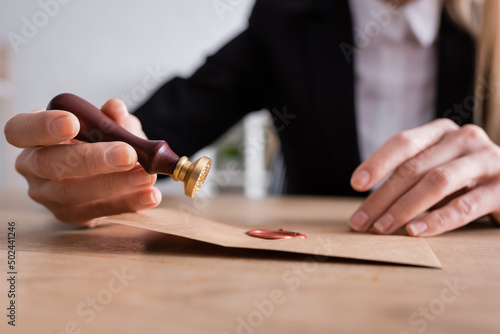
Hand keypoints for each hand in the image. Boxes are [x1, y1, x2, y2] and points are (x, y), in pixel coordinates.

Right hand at [4, 99, 160, 226]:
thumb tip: (115, 108)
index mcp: (33, 137)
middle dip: (91, 159)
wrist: (104, 170)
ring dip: (115, 184)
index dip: (43, 126)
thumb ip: (110, 117)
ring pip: (73, 193)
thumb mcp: (106, 125)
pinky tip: (150, 195)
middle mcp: (33, 167)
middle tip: (128, 155)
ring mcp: (48, 196)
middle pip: (50, 164)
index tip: (72, 123)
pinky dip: (129, 203)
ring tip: (147, 176)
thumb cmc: (97, 141)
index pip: (21, 129)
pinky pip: (98, 212)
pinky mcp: (71, 216)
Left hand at [348, 119, 499, 236]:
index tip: (356, 183)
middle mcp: (465, 138)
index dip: (377, 162)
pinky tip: (415, 232)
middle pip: (414, 167)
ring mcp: (487, 160)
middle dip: (382, 197)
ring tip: (382, 228)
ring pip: (437, 182)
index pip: (404, 142)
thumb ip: (410, 177)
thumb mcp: (436, 170)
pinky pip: (465, 205)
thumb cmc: (465, 180)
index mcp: (442, 131)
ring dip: (404, 208)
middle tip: (360, 222)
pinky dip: (437, 220)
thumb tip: (368, 206)